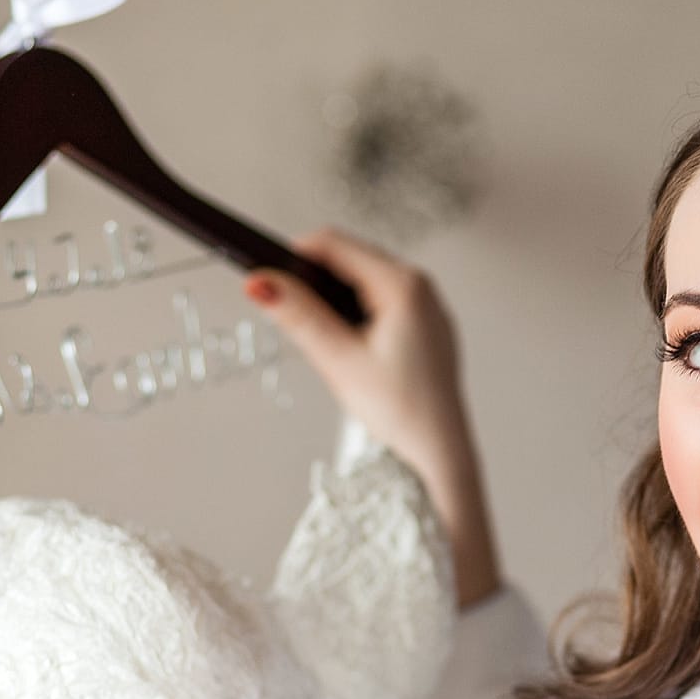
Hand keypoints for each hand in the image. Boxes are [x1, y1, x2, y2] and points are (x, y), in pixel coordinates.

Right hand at [244, 229, 501, 606]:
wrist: (439, 454)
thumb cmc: (398, 410)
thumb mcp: (339, 360)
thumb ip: (299, 316)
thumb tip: (259, 281)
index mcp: (403, 284)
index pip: (335, 244)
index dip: (294, 255)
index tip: (264, 277)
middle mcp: (422, 285)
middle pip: (351, 259)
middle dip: (315, 280)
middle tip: (288, 315)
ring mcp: (429, 306)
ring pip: (366, 282)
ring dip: (335, 299)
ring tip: (319, 338)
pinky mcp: (428, 327)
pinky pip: (384, 303)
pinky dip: (357, 314)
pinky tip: (349, 347)